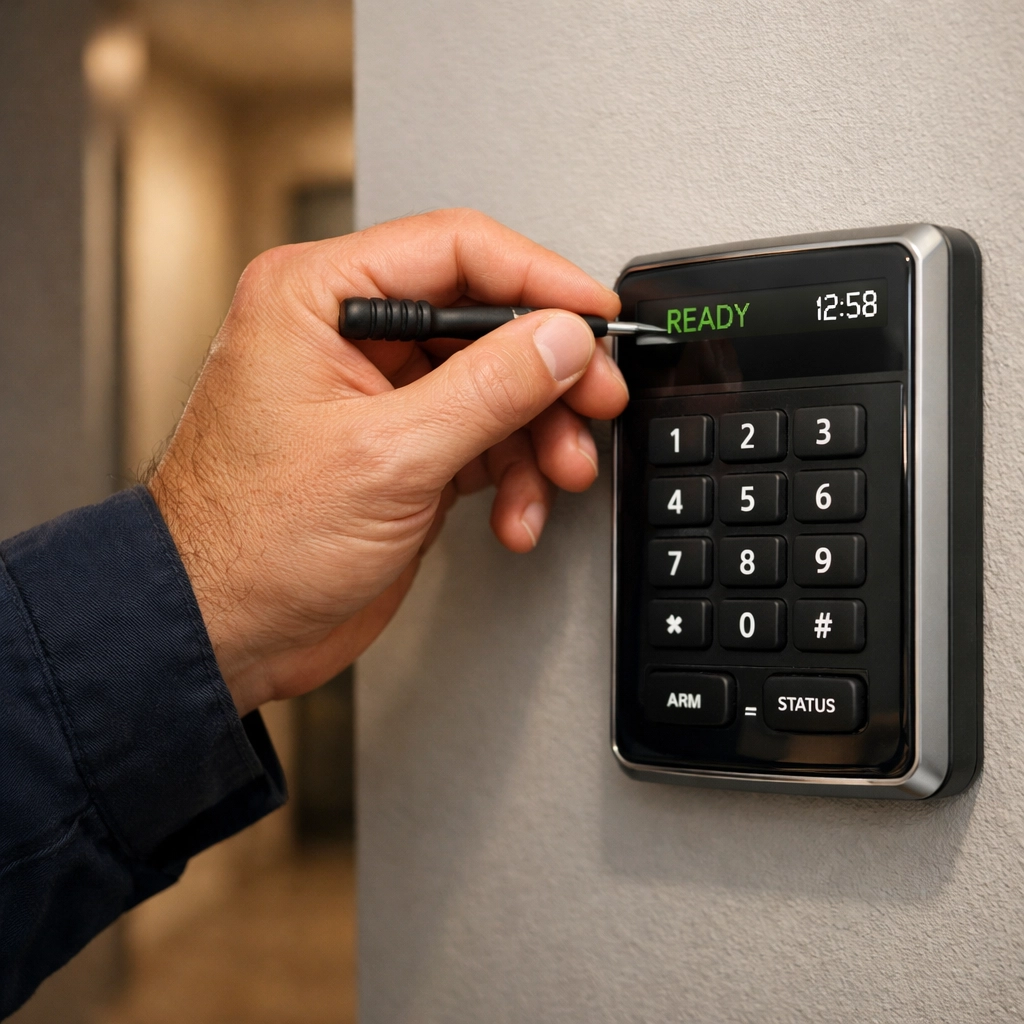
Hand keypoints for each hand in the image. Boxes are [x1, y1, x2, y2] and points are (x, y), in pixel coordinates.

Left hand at [148, 209, 628, 716]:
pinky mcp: (402, 448)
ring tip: (557, 477)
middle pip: (483, 321)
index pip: (454, 252)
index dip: (538, 278)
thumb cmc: (253, 542)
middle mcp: (347, 334)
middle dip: (547, 370)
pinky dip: (511, 474)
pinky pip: (482, 438)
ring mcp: (379, 394)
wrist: (226, 631)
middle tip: (595, 401)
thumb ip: (488, 389)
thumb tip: (559, 338)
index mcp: (318, 299)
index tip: (593, 316)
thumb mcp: (389, 457)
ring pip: (494, 384)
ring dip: (537, 434)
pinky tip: (514, 514)